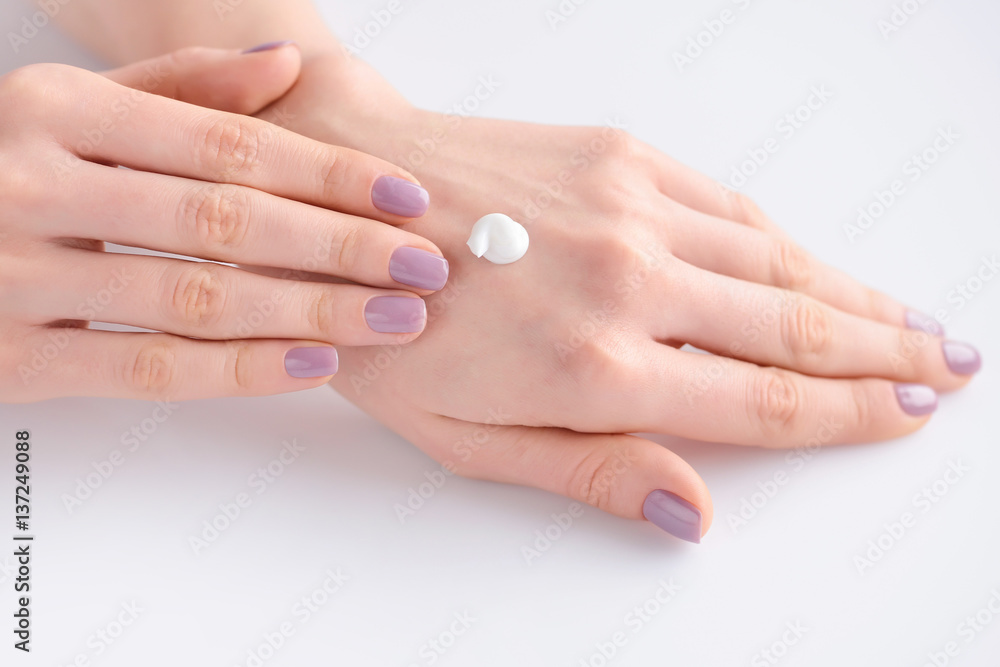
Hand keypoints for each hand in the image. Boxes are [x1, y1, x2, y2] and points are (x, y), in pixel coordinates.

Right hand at [0, 46, 449, 403]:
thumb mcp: (67, 105)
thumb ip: (178, 87)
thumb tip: (286, 63)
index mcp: (60, 108)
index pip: (229, 143)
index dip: (328, 172)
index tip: (408, 197)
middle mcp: (36, 182)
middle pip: (226, 220)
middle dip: (340, 247)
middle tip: (425, 267)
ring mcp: (16, 274)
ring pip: (197, 297)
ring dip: (310, 311)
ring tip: (393, 319)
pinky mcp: (11, 357)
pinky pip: (148, 368)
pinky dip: (239, 370)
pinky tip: (314, 364)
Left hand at [264, 52, 980, 541]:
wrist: (347, 206)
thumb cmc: (393, 332)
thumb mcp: (472, 443)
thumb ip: (593, 473)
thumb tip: (693, 512)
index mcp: (594, 370)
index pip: (760, 403)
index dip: (847, 412)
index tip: (907, 413)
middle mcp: (628, 283)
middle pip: (793, 327)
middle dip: (884, 351)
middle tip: (952, 364)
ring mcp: (629, 209)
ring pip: (778, 260)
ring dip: (854, 293)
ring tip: (911, 318)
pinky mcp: (618, 158)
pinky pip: (730, 203)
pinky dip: (783, 239)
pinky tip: (814, 261)